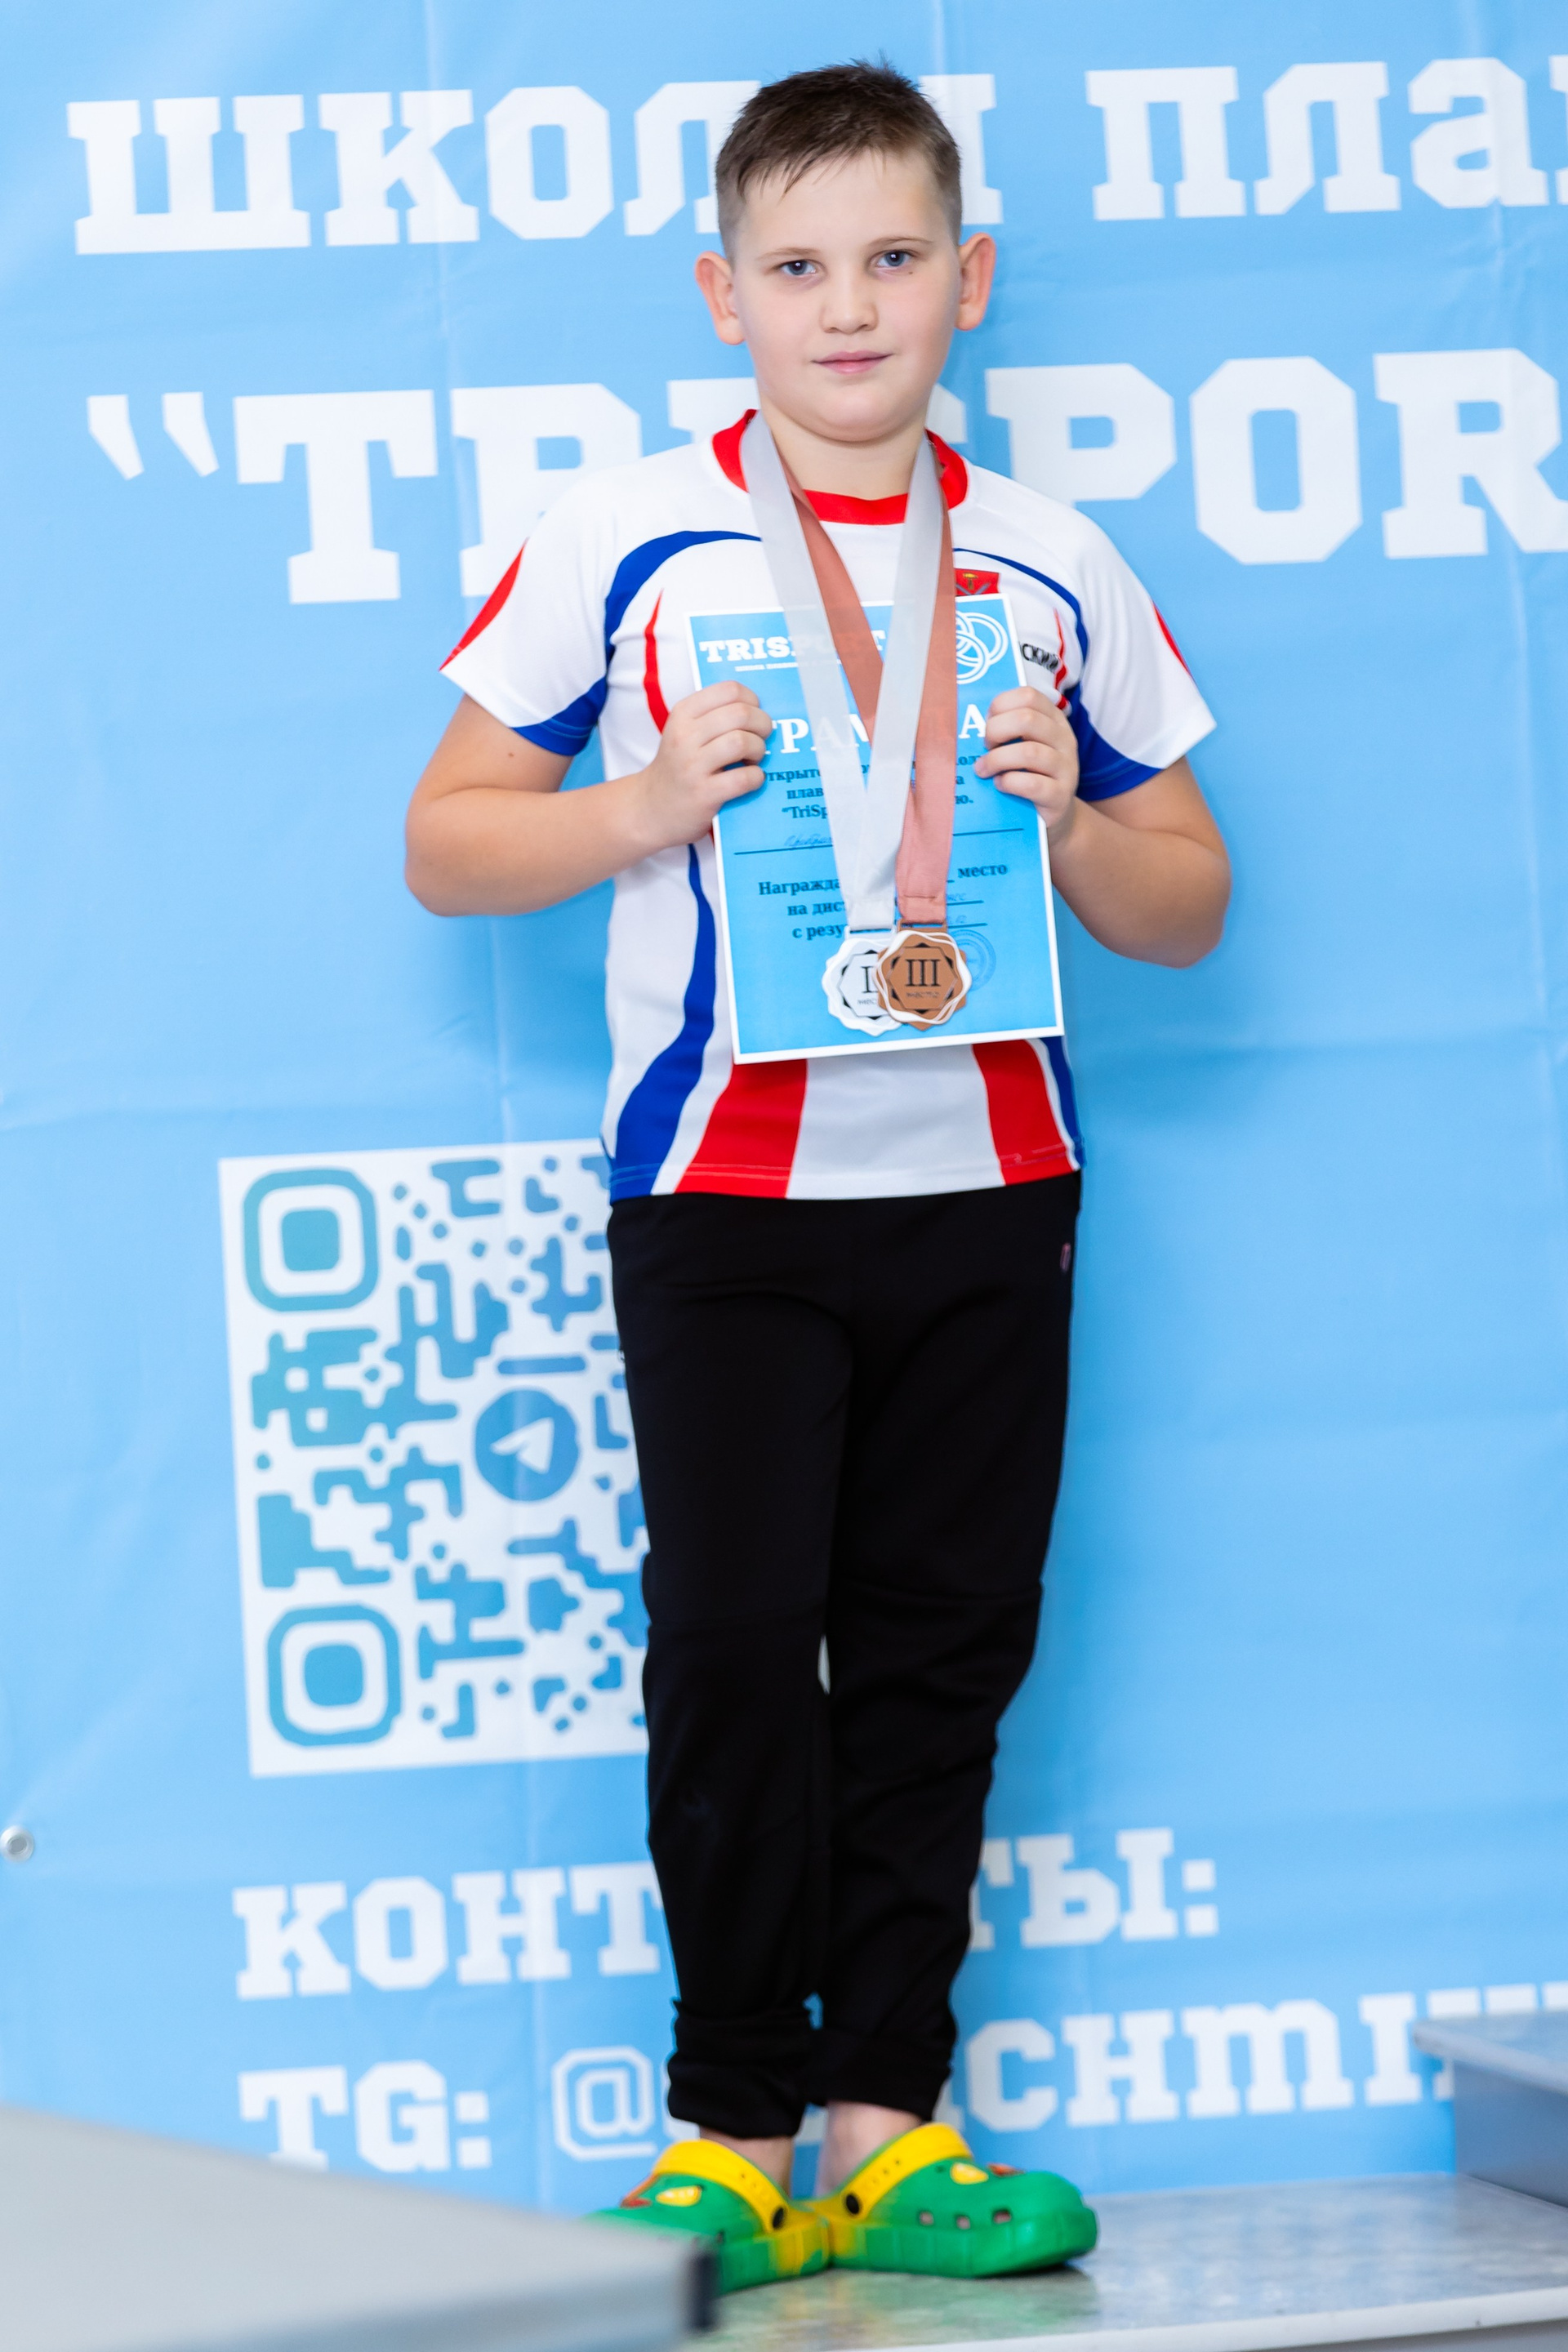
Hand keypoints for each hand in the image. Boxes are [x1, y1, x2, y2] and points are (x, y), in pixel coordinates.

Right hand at [633, 681, 773, 850]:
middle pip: (741, 714)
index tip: (754, 714)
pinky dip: (756, 778)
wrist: (651, 808)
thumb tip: (759, 711)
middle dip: (762, 725)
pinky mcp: (703, 794)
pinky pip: (744, 778)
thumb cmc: (678, 767)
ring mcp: (692, 766)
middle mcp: (685, 736)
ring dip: (759, 750)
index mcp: (683, 714)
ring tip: (753, 760)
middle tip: (761, 738)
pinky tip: (751, 779)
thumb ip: (714, 717)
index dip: (752, 701)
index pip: (729, 690)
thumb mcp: (684, 732)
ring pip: (742, 742)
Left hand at [974, 685, 1079, 841]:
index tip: (986, 723)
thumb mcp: (1021, 746)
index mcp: (1054, 720)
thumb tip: (968, 724)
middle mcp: (1064, 739)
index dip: (1000, 706)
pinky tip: (1000, 785)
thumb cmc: (1028, 775)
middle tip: (984, 747)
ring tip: (983, 770)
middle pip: (1026, 719)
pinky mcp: (1060, 796)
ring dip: (996, 760)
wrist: (1052, 817)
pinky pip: (1031, 784)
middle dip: (995, 731)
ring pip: (1028, 752)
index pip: (1028, 695)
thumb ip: (1006, 730)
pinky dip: (1008, 782)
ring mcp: (1066, 767)